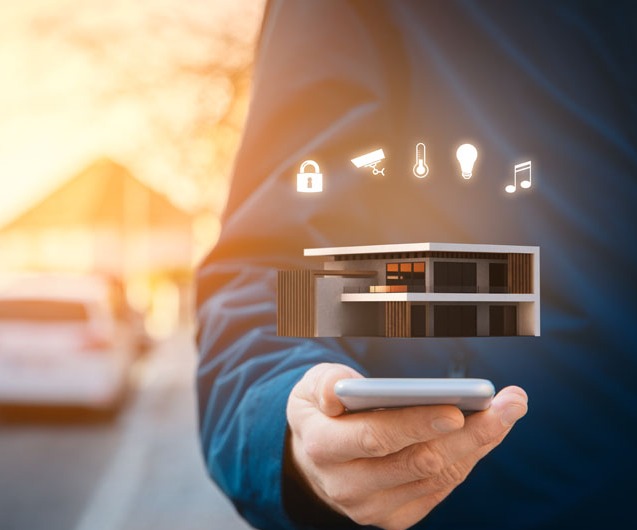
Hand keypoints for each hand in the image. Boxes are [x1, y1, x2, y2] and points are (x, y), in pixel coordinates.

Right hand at [286, 363, 527, 529]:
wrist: (315, 460)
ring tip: (507, 411)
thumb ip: (324, 383)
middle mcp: (346, 485)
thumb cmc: (321, 413)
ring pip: (437, 476)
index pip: (376, 437)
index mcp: (322, 446)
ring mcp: (371, 508)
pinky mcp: (394, 517)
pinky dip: (467, 460)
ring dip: (478, 444)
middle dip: (470, 432)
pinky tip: (486, 434)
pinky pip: (440, 489)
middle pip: (418, 461)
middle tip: (508, 404)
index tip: (456, 409)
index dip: (417, 424)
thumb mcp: (310, 387)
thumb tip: (342, 391)